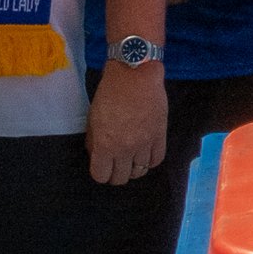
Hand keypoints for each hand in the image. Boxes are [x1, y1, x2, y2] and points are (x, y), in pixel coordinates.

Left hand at [88, 62, 166, 185]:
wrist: (135, 75)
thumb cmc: (110, 93)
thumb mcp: (93, 117)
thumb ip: (93, 140)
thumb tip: (96, 154)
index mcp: (105, 145)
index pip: (101, 176)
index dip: (100, 173)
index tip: (102, 166)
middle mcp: (125, 149)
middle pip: (121, 178)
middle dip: (116, 174)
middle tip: (116, 164)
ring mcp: (144, 144)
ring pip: (139, 172)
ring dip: (133, 168)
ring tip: (131, 159)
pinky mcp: (160, 136)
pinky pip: (156, 160)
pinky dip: (149, 161)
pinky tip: (145, 154)